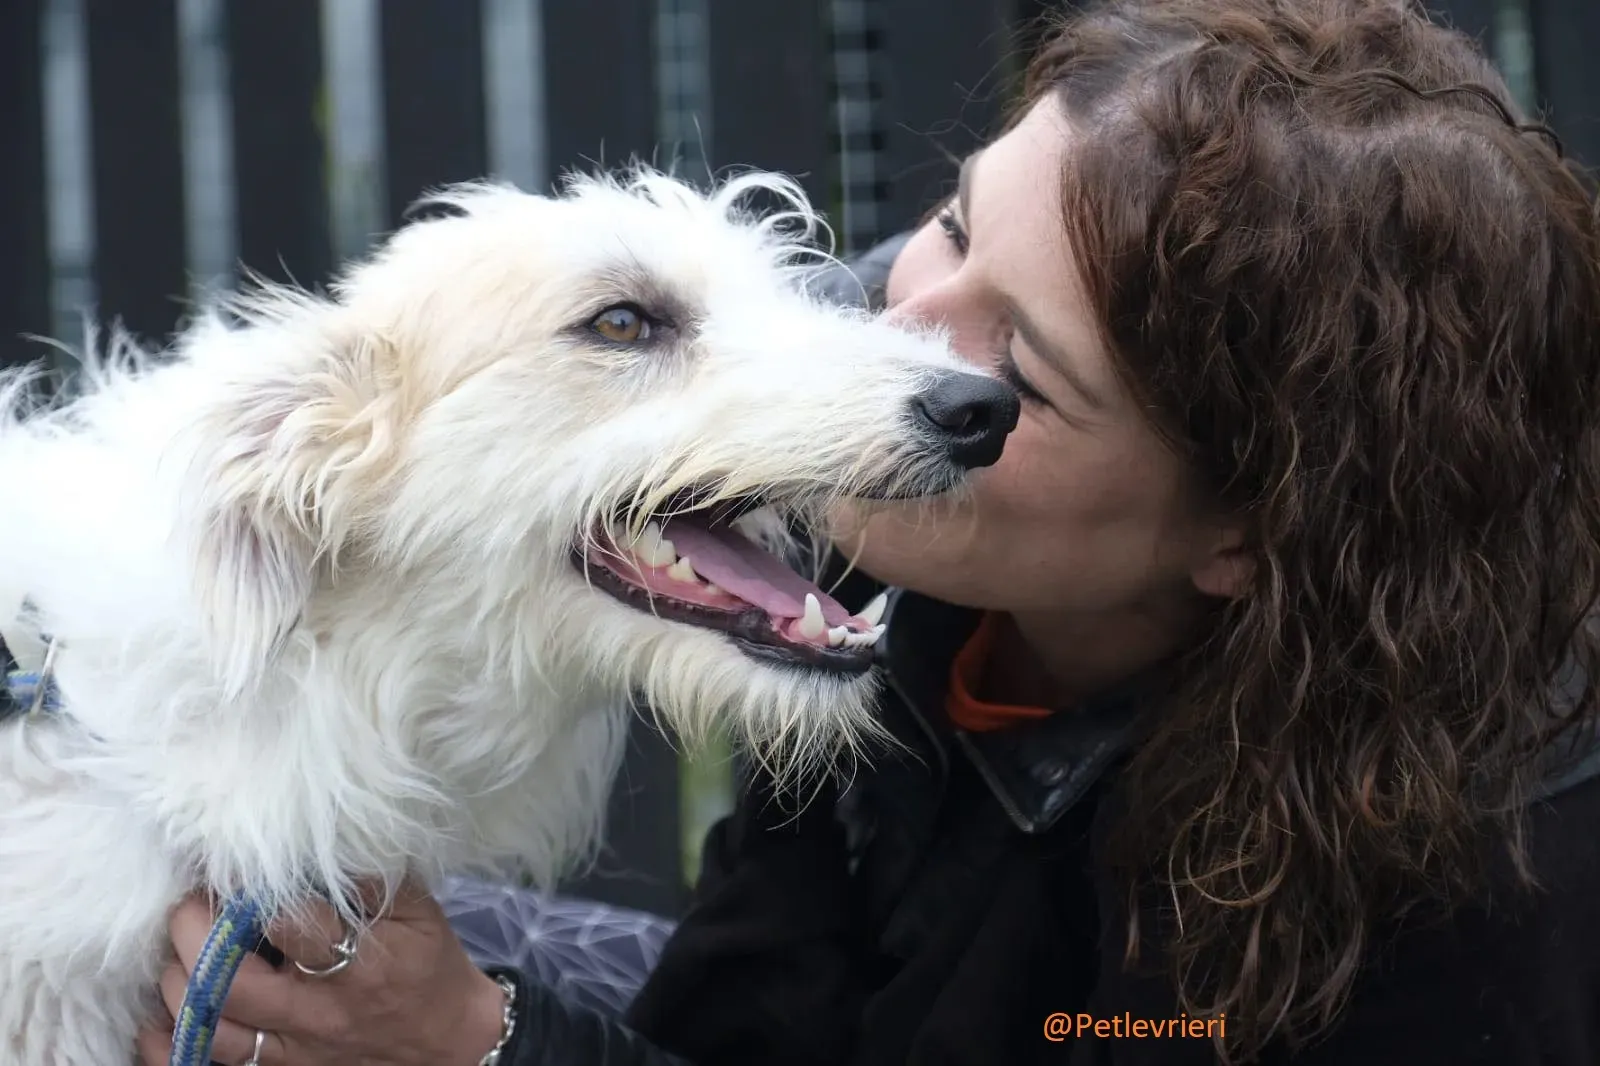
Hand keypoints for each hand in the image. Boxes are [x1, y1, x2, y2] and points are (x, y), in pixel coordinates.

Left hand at [136, 881, 508, 1065]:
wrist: (447, 1045)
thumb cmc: (427, 965)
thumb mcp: (418, 912)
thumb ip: (369, 878)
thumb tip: (315, 839)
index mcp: (361, 962)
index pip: (293, 923)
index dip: (252, 890)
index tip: (234, 863)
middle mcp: (320, 1010)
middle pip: (231, 980)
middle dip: (195, 934)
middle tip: (192, 903)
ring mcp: (294, 1046)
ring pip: (210, 1023)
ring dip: (179, 983)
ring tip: (182, 948)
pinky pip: (209, 1062)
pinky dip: (171, 1039)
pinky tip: (161, 1012)